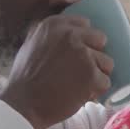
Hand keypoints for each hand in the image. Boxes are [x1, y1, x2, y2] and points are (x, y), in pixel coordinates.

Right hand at [0, 14, 113, 128]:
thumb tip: (67, 33)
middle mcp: (71, 35)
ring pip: (106, 62)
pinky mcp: (91, 75)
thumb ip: (50, 36)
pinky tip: (81, 96)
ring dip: (97, 75)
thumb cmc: (24, 79)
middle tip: (81, 71)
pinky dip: (96, 92)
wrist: (23, 104)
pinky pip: (105, 82)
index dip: (84, 41)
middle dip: (94, 55)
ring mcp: (83, 55)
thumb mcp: (30, 45)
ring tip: (79, 86)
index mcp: (55, 25)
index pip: (84, 24)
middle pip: (100, 40)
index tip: (77, 54)